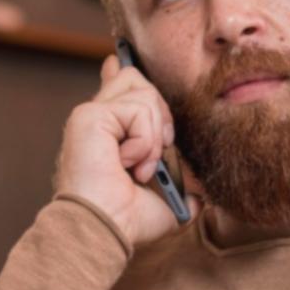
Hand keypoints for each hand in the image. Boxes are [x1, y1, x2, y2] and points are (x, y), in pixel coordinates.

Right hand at [52, 55, 200, 247]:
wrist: (104, 229)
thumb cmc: (126, 221)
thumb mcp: (166, 201)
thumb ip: (182, 189)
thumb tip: (200, 195)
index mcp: (106, 133)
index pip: (113, 88)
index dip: (118, 71)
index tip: (114, 59)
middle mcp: (95, 120)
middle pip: (138, 81)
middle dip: (160, 116)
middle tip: (154, 157)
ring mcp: (91, 115)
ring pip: (144, 94)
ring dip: (153, 135)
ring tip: (139, 167)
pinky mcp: (90, 116)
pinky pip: (138, 109)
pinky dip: (144, 140)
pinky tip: (128, 163)